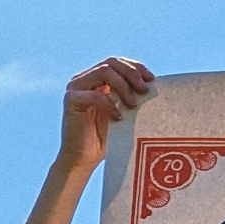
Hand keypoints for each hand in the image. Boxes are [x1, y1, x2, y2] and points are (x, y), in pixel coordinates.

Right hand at [57, 57, 153, 175]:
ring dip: (123, 86)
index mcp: (96, 79)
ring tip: (133, 105)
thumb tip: (154, 84)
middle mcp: (84, 79)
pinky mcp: (71, 100)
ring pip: (104, 72)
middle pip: (111, 62)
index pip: (117, 63)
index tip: (152, 79)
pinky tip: (118, 119)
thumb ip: (130, 97)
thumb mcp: (122, 114)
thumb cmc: (104, 141)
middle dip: (132, 73)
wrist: (82, 161)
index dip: (135, 67)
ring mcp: (76, 87)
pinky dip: (110, 105)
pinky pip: (95, 95)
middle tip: (144, 89)